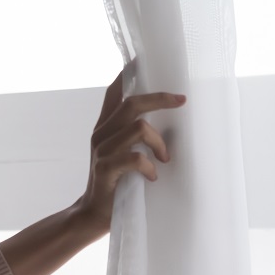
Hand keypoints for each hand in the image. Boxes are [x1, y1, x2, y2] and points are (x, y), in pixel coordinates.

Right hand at [72, 71, 184, 227]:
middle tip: (182, 102)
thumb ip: (134, 135)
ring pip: (138, 127)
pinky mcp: (105, 170)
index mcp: (105, 127)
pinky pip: (134, 157)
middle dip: (161, 99)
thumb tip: (168, 116)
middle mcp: (100, 134)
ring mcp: (101, 151)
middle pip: (132, 102)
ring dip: (159, 142)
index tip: (146, 60)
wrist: (93, 215)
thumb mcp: (121, 153)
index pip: (114, 90)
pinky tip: (153, 176)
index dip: (129, 72)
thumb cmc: (116, 184)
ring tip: (164, 158)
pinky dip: (149, 166)